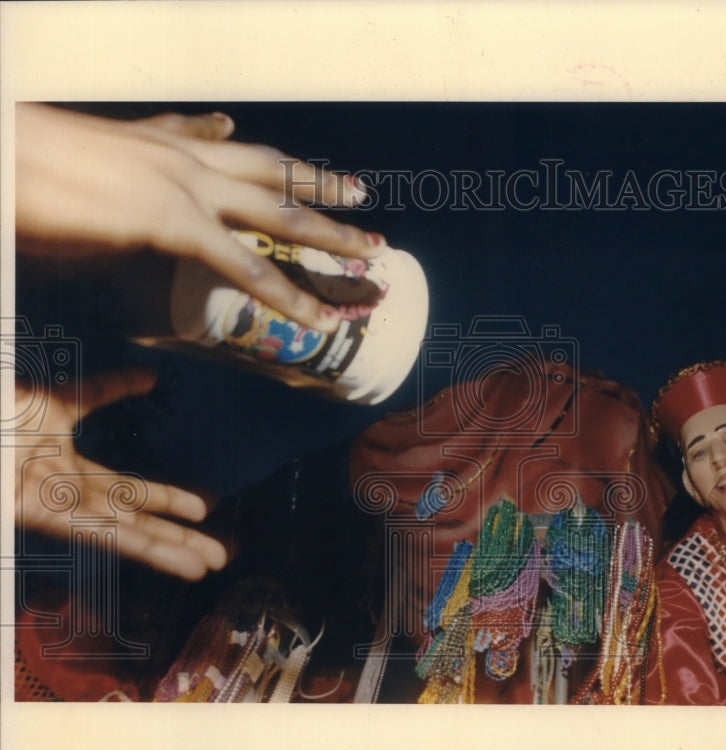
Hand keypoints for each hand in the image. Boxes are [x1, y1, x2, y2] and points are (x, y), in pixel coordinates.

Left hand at [13, 368, 227, 579]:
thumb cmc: (1, 414)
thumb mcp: (56, 397)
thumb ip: (105, 390)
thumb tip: (151, 376)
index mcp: (67, 469)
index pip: (129, 491)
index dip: (167, 500)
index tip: (205, 507)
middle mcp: (68, 495)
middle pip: (135, 522)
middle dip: (178, 537)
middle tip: (221, 554)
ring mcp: (56, 507)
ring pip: (124, 535)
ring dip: (170, 552)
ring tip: (210, 566)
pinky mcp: (42, 514)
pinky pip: (99, 532)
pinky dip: (140, 544)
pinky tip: (172, 558)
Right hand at [16, 103, 383, 331]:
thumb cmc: (23, 165)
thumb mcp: (84, 166)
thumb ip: (123, 182)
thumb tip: (132, 210)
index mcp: (161, 140)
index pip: (235, 147)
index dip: (279, 164)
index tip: (314, 172)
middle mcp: (183, 156)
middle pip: (273, 172)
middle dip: (323, 190)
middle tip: (365, 201)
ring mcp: (184, 186)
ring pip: (278, 215)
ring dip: (330, 238)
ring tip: (372, 256)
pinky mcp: (171, 223)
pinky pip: (245, 267)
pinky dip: (286, 295)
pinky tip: (316, 315)